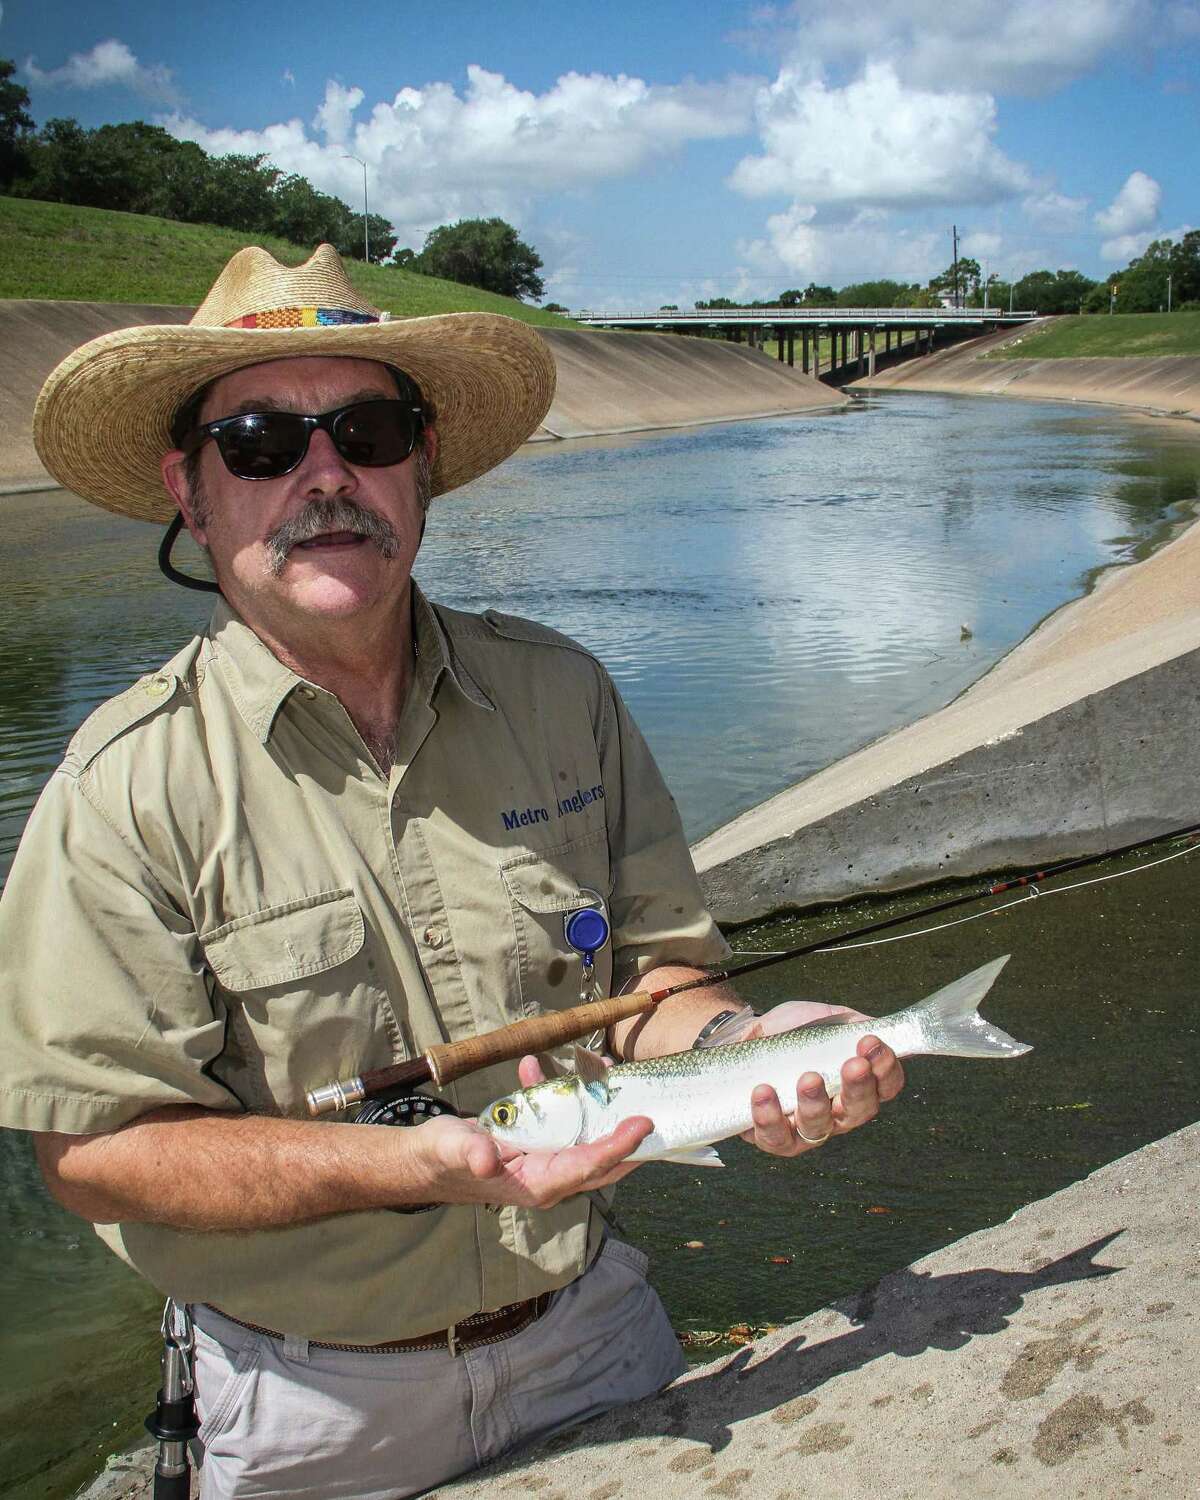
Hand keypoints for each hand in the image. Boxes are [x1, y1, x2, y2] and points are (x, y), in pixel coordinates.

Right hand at [408, 1063, 647, 1210]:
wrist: (427, 1158)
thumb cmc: (440, 1159)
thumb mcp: (452, 1151)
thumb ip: (471, 1154)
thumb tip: (487, 1160)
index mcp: (536, 1185)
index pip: (588, 1167)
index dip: (618, 1148)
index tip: (643, 1125)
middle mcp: (549, 1176)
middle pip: (602, 1157)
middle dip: (625, 1129)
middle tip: (647, 1100)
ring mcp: (546, 1160)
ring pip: (585, 1134)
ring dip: (593, 1102)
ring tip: (597, 1065)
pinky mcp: (538, 1143)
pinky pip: (562, 1119)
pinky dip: (558, 1091)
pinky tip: (538, 1067)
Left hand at [738, 1006, 904, 1156]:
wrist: (744, 1034)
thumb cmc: (790, 1031)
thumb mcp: (824, 1019)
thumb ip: (850, 1024)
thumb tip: (874, 1027)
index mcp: (854, 1085)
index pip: (884, 1087)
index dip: (886, 1069)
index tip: (872, 1043)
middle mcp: (836, 1113)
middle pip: (859, 1111)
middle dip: (859, 1087)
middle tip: (854, 1064)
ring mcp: (804, 1128)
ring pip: (818, 1127)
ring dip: (816, 1103)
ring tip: (808, 1078)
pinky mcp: (772, 1137)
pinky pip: (775, 1137)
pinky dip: (770, 1117)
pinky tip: (763, 1091)